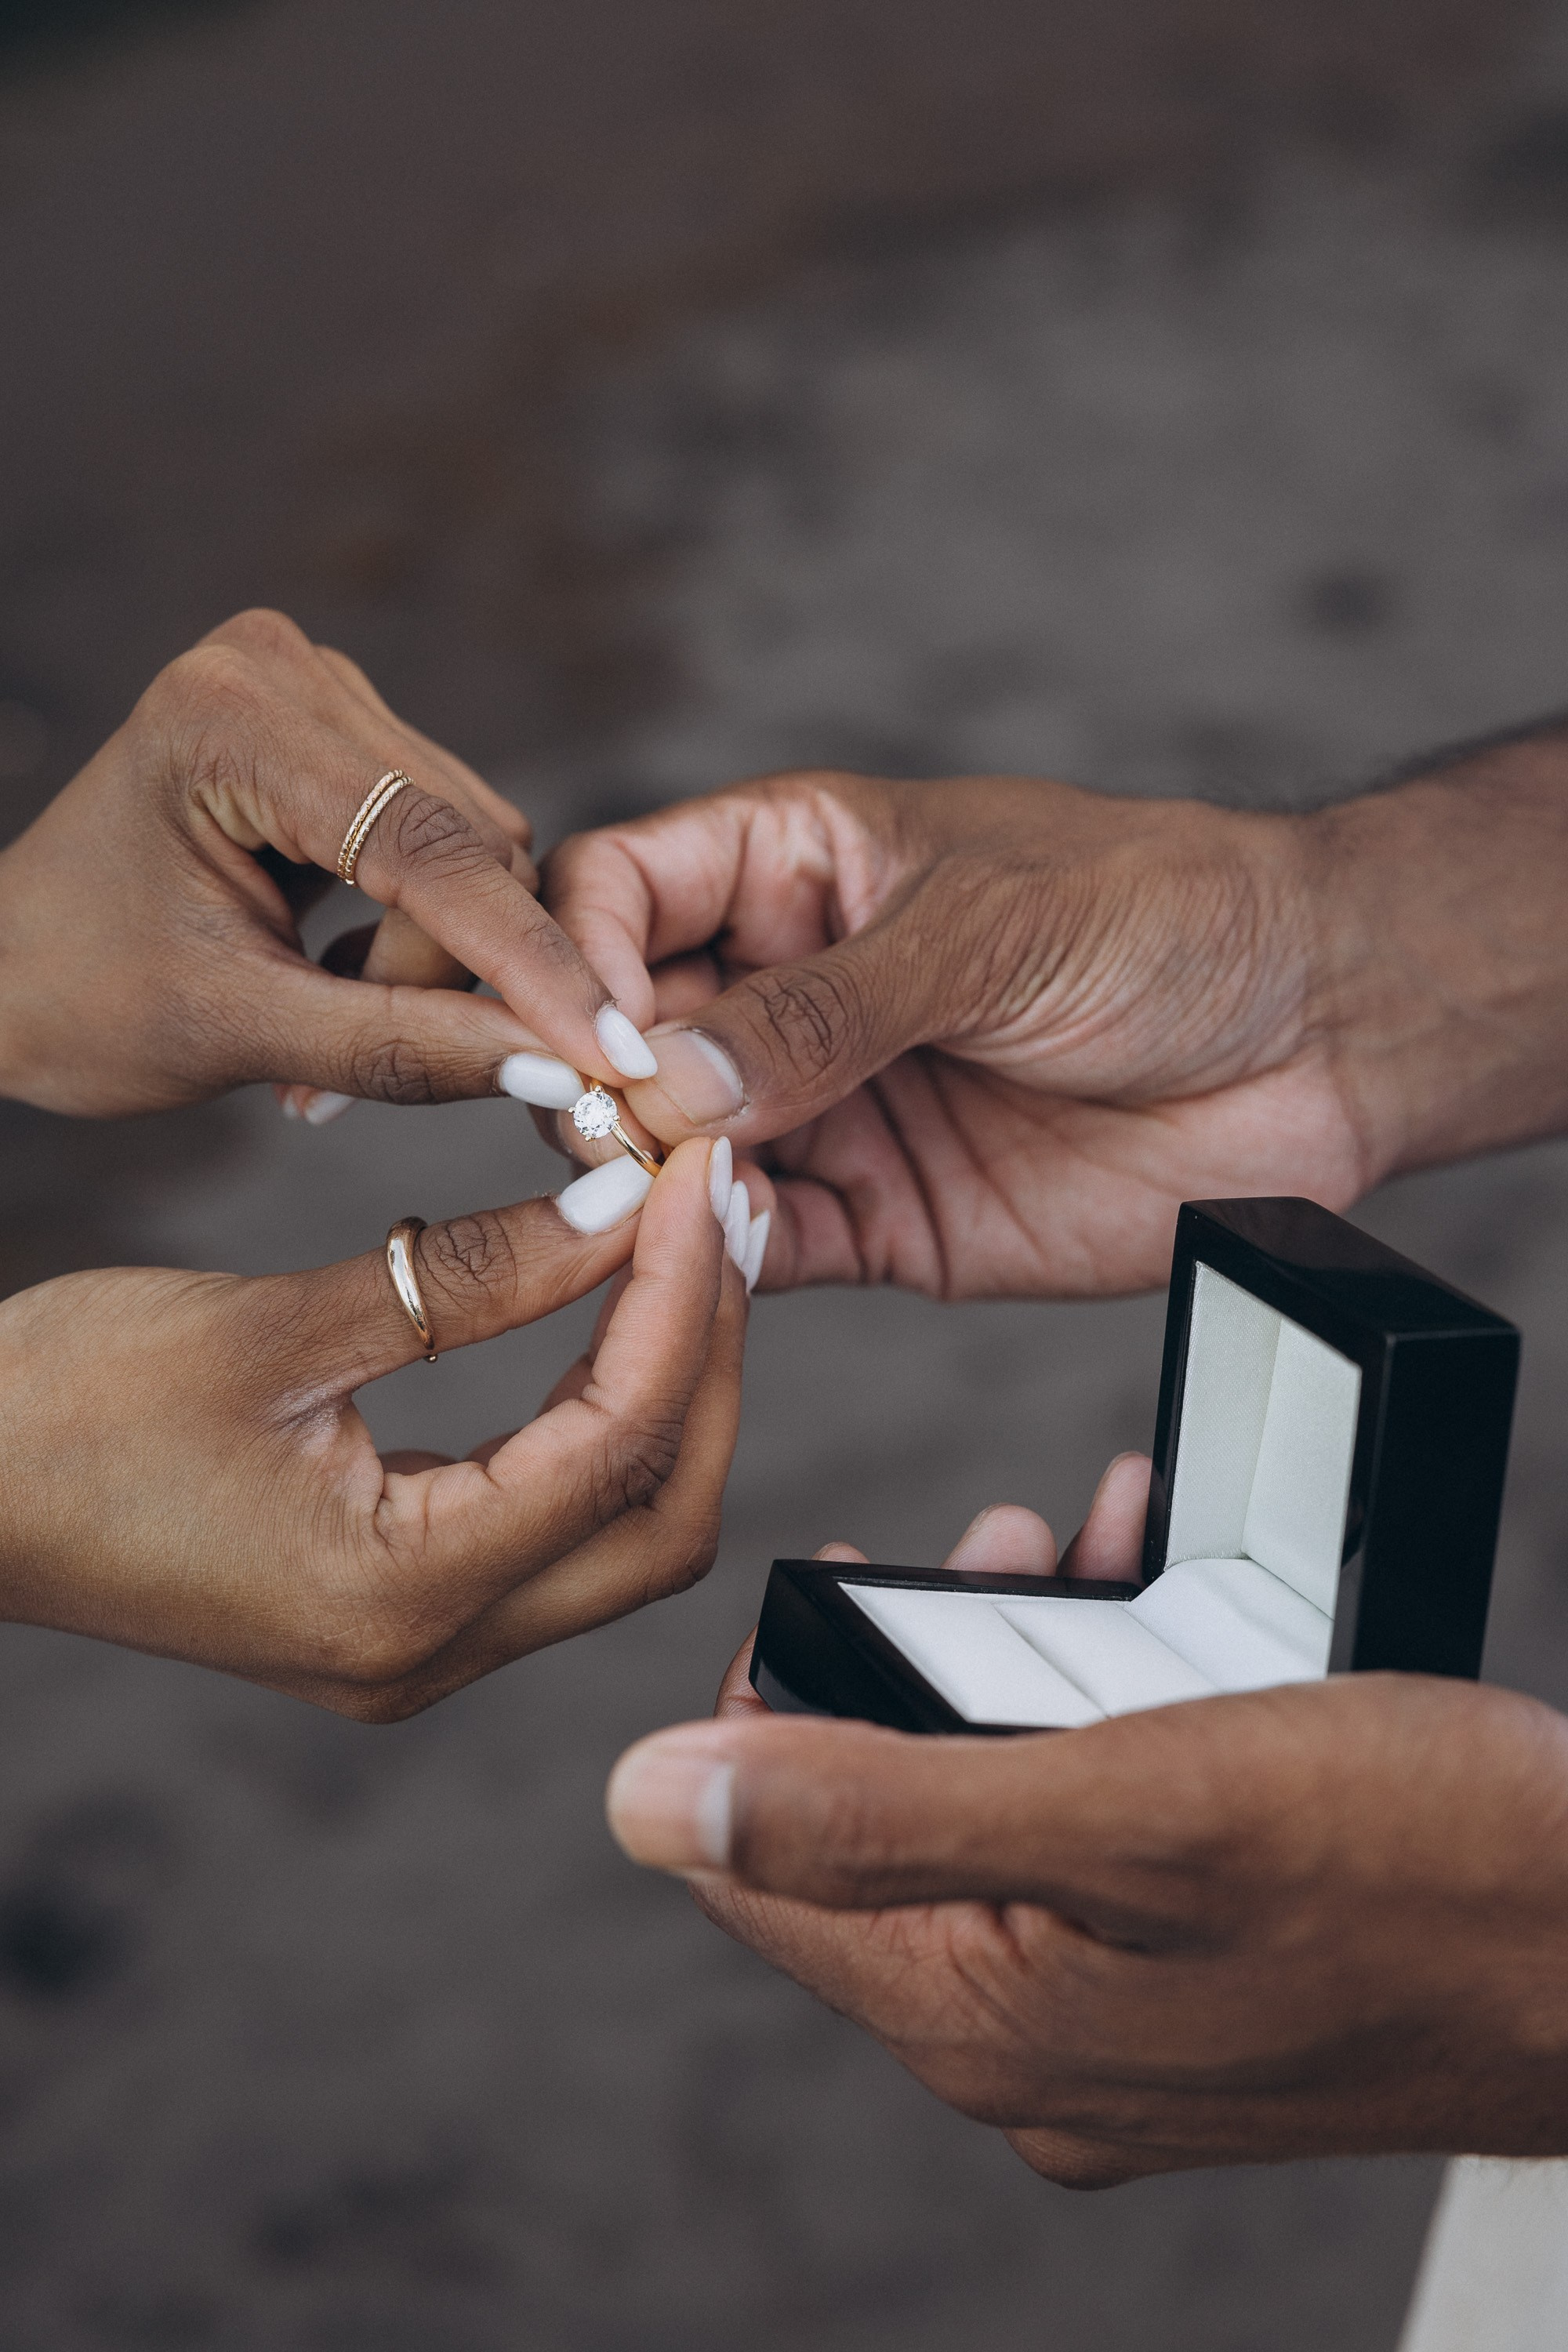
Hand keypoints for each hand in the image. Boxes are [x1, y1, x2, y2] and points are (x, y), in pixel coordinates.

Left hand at [0, 608, 659, 1119]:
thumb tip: (563, 1070)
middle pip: (465, 849)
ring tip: (321, 1044)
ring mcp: (315, 691)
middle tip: (344, 1086)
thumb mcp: (243, 1034)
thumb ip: (407, 1048)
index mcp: (233, 716)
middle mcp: (283, 669)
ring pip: (468, 855)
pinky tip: (334, 983)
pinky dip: (413, 937)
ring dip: (428, 968)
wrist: (0, 974)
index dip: (529, 964)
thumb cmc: (80, 998)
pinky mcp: (339, 733)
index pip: (432, 847)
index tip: (610, 1058)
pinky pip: (440, 846)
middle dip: (447, 979)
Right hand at [0, 1138, 741, 1715]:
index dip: (678, 1301)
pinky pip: (550, 1519)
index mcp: (396, 1600)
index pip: (614, 1447)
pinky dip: (601, 1413)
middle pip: (658, 1515)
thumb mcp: (269, 1328)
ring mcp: (415, 1643)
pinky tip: (613, 1308)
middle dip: (710, 1357)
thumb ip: (460, 1276)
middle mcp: (427, 1652)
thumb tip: (616, 1203)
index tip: (697, 1174)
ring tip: (689, 1238)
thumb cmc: (64, 1410)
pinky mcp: (397, 1606)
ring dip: (670, 1384)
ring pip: (619, 1527)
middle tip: (724, 1206)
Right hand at [542, 770, 1357, 1296]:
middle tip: (613, 1136)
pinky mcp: (880, 1218)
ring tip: (662, 1203)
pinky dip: (727, 1264)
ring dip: (652, 1185)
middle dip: (598, 1088)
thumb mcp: (988, 932)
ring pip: (676, 1155)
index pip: (619, 892)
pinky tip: (725, 1256)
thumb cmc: (1169, 918)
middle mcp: (790, 988)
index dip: (576, 957)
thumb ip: (825, 1009)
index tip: (590, 1034)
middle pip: (624, 1036)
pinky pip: (765, 1251)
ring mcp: (829, 1107)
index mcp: (798, 864)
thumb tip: (665, 1080)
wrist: (1321, 1038)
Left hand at [606, 1484, 1567, 2183]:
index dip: (763, 1706)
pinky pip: (1095, 1844)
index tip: (835, 1576)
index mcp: (979, 2019)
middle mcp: (1032, 2051)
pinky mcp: (1203, 1996)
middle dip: (919, 1661)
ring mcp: (1122, 2033)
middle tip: (994, 1546)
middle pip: (881, 1835)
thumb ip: (875, 1806)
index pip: (757, 1867)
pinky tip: (1171, 1632)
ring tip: (1091, 1557)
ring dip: (1024, 1672)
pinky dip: (1112, 1724)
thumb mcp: (1131, 1804)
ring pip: (997, 1821)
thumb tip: (643, 1800)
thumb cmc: (1416, 1864)